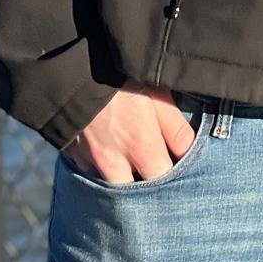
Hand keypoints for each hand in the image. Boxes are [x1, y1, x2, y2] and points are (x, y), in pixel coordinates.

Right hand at [62, 81, 196, 183]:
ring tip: (132, 162)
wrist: (73, 68)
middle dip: (146, 186)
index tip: (177, 165)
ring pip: (111, 185)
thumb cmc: (121, 78)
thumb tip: (189, 151)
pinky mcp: (73, 155)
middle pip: (135, 193)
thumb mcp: (158, 95)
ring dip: (123, 178)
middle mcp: (114, 162)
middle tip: (154, 169)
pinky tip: (108, 152)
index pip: (164, 180)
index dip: (174, 177)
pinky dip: (101, 168)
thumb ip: (175, 128)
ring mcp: (90, 160)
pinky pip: (90, 172)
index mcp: (141, 147)